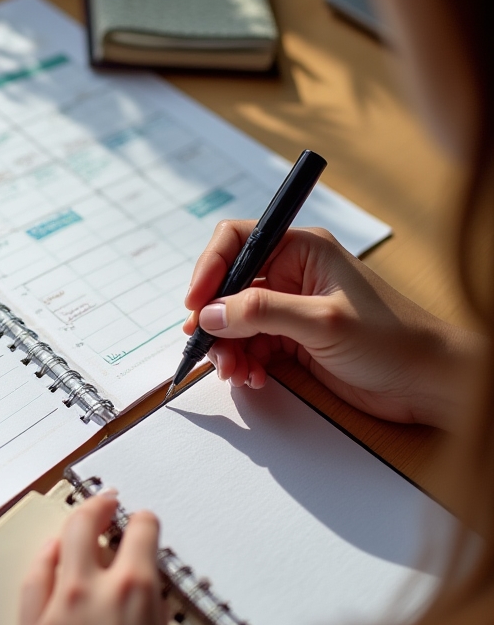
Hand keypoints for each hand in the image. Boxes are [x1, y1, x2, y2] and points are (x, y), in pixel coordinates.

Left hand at [19, 494, 185, 624]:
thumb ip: (157, 615)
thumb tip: (146, 596)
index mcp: (135, 590)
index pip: (140, 532)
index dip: (145, 522)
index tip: (143, 523)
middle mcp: (91, 589)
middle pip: (87, 524)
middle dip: (99, 506)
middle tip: (106, 503)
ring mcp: (56, 609)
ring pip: (56, 548)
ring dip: (69, 531)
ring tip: (77, 528)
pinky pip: (32, 584)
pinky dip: (43, 564)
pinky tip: (49, 559)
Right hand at [183, 222, 477, 428]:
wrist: (429, 382)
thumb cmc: (393, 339)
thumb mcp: (322, 321)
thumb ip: (261, 312)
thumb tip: (209, 313)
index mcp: (301, 250)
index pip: (236, 242)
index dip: (209, 269)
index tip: (194, 303)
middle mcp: (292, 275)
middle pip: (228, 287)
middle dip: (213, 320)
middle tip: (208, 349)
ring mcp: (291, 309)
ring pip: (234, 322)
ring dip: (226, 347)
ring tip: (234, 372)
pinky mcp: (293, 340)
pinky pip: (250, 346)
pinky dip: (243, 362)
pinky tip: (252, 377)